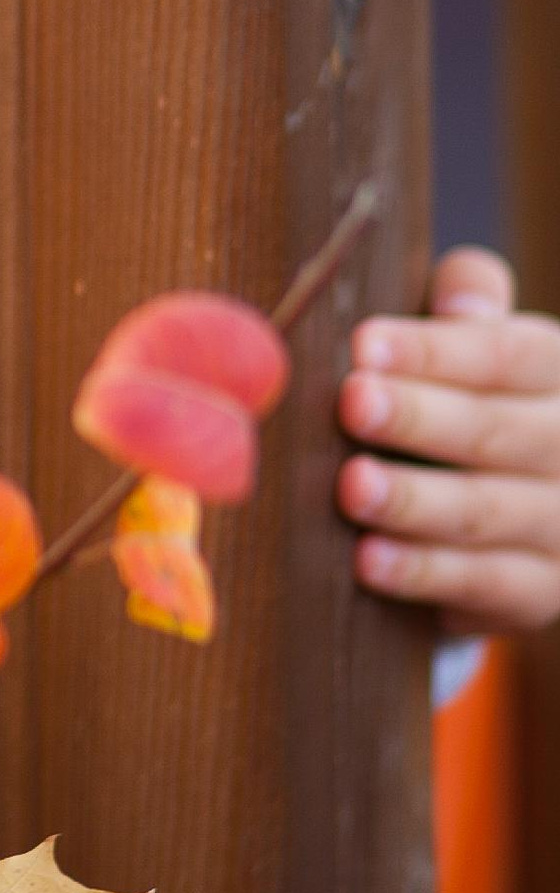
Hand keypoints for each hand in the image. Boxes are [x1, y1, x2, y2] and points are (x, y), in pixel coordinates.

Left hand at [336, 249, 559, 634]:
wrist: (501, 517)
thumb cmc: (461, 399)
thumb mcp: (469, 344)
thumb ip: (466, 302)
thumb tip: (461, 299)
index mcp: (556, 372)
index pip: (506, 355)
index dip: (436, 350)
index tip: (363, 344)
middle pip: (496, 430)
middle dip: (419, 417)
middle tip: (353, 404)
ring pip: (488, 510)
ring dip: (417, 500)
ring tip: (353, 487)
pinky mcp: (540, 593)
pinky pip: (486, 584)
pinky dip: (425, 572)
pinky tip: (369, 561)